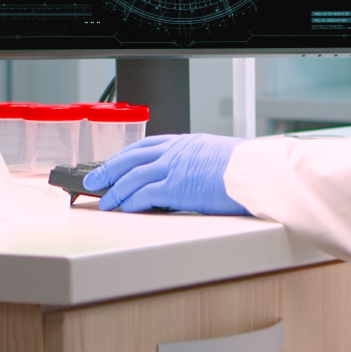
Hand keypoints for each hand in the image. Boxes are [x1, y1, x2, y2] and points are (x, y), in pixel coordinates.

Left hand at [81, 134, 250, 214]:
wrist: (256, 173)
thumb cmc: (246, 168)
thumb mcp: (218, 156)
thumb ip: (198, 162)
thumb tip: (192, 174)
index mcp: (186, 143)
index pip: (146, 146)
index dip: (125, 156)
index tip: (113, 163)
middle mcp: (176, 152)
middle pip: (131, 159)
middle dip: (109, 170)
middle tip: (94, 181)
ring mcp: (174, 169)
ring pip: (133, 177)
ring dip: (114, 190)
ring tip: (104, 202)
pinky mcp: (177, 188)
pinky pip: (145, 195)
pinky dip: (130, 201)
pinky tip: (122, 208)